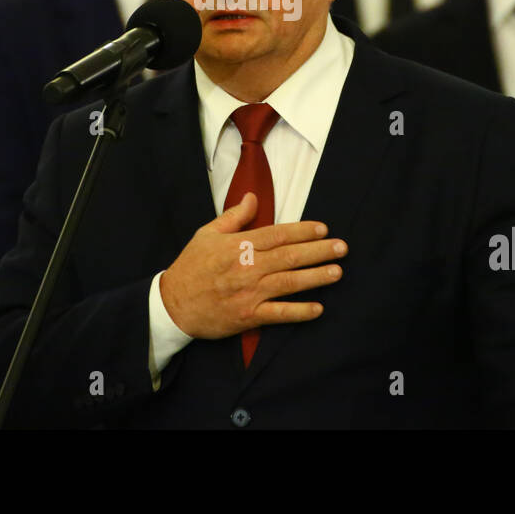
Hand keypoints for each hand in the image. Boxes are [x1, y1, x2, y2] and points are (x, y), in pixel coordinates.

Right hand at [159, 192, 347, 339]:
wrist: (172, 304)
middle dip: (318, 251)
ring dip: (316, 277)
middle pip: (289, 256)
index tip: (323, 229)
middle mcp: (247, 268)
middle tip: (342, 247)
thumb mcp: (207, 234)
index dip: (302, 231)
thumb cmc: (190, 267)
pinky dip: (299, 312)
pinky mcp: (248, 316)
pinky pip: (278, 314)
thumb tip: (253, 198)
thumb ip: (234, 216)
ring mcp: (249, 293)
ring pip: (288, 283)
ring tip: (337, 272)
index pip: (277, 234)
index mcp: (238, 246)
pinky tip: (318, 308)